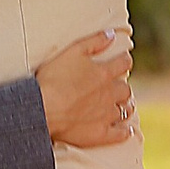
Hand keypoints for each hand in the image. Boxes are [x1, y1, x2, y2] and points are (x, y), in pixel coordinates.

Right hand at [36, 27, 137, 148]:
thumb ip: (93, 42)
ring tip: (121, 105)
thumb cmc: (54, 79)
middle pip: (125, 89)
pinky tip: (126, 129)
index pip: (123, 63)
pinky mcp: (101, 134)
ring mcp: (106, 115)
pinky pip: (120, 134)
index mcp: (103, 74)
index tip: (123, 60)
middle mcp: (109, 94)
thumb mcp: (72, 51)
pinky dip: (125, 131)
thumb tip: (112, 35)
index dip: (124, 61)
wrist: (43, 109)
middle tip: (117, 86)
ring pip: (125, 110)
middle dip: (122, 86)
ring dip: (125, 106)